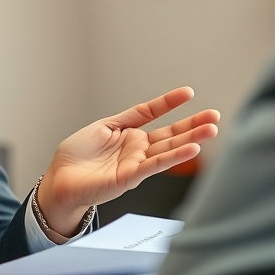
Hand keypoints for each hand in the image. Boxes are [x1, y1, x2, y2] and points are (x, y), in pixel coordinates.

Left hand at [37, 87, 219, 241]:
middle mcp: (136, 149)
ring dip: (191, 140)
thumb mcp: (102, 127)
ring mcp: (135, 163)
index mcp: (129, 135)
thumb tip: (149, 108)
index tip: (188, 93)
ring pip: (168, 149)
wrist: (59, 181)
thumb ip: (127, 119)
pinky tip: (192, 150)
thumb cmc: (76, 157)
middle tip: (215, 116)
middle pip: (169, 134)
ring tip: (212, 130)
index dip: (168, 103)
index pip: (153, 114)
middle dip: (193, 126)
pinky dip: (174, 158)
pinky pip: (155, 166)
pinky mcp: (130, 178)